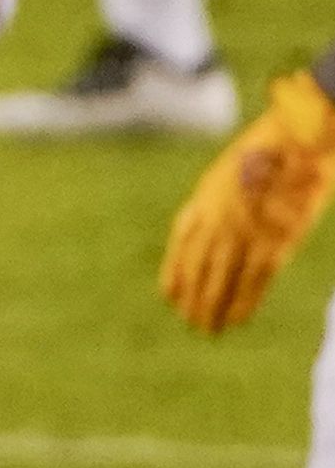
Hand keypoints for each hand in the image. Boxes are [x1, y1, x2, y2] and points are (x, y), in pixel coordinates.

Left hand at [166, 65, 334, 330]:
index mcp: (205, 199)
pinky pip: (253, 281)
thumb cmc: (272, 149)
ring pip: (220, 279)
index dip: (175, 271)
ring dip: (213, 307)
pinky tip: (238, 320)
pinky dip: (244, 302)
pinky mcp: (273, 241)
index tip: (169, 294)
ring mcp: (242, 232)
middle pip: (198, 267)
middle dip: (193, 296)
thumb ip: (221, 196)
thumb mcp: (231, 169)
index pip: (181, 244)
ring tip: (209, 329)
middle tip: (191, 320)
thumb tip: (214, 217)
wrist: (298, 139)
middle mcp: (216, 220)